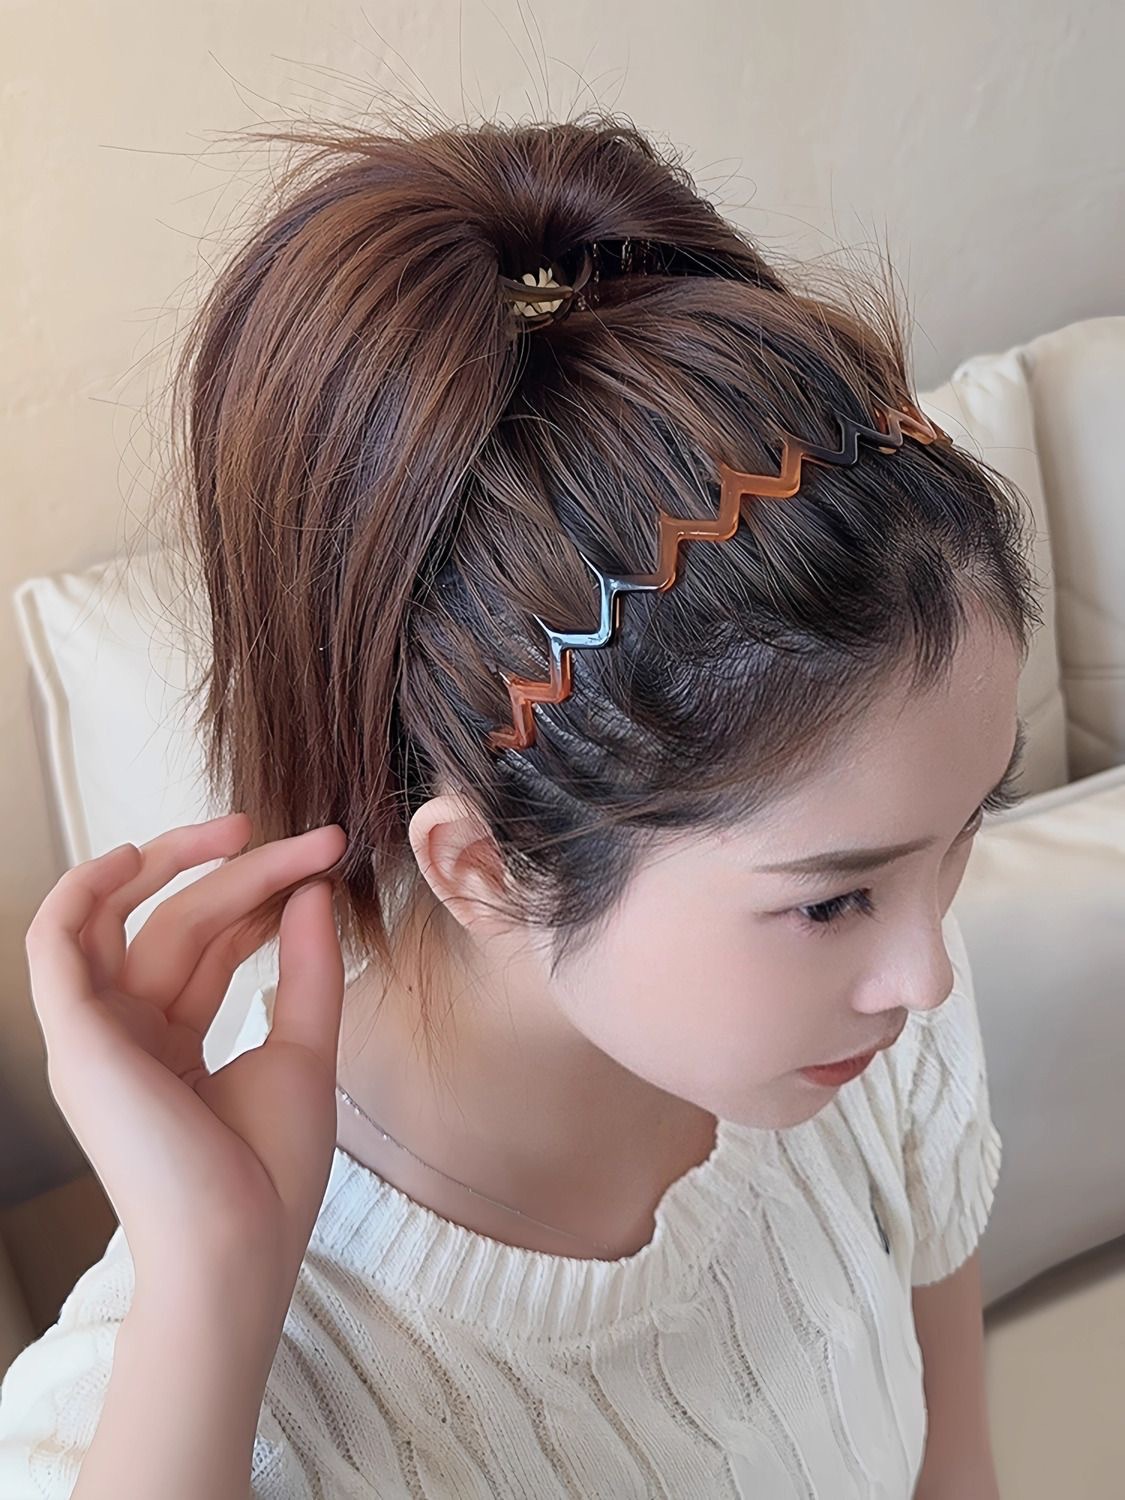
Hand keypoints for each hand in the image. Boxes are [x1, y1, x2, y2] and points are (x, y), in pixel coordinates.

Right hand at [24, 813, 347, 1303]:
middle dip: (247, 872)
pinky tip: (142, 854)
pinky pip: (56, 939)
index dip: (265, 894)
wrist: (238, 1246)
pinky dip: (87, 888)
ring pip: (129, 918)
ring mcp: (97, 1034)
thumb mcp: (303, 1050)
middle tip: (314, 841)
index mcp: (172, 1042)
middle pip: (182, 922)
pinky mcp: (75, 1036)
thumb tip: (315, 890)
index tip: (328, 862)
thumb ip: (303, 968)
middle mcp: (128, 1032)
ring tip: (242, 829)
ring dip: (177, 862)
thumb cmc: (270, 1172)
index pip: (212, 943)